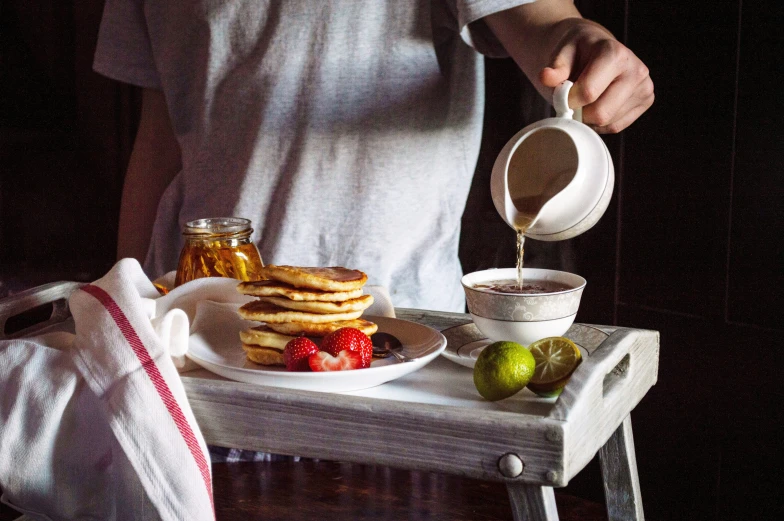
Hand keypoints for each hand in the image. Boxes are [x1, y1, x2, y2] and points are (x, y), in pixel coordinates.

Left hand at [539, 19, 653, 132]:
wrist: (595, 49)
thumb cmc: (577, 53)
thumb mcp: (562, 54)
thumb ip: (555, 68)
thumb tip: (546, 77)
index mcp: (615, 53)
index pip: (588, 93)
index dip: (568, 100)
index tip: (561, 95)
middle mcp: (636, 70)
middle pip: (601, 113)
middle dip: (580, 113)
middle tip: (572, 102)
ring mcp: (644, 87)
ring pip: (608, 122)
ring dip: (589, 118)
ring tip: (585, 100)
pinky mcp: (646, 100)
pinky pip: (616, 126)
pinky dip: (601, 123)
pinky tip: (596, 105)